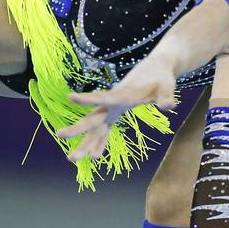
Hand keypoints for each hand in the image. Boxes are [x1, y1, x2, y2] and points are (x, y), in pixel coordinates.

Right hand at [55, 59, 178, 161]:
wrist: (157, 68)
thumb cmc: (161, 77)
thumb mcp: (167, 86)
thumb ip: (167, 96)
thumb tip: (168, 106)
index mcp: (123, 94)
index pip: (103, 97)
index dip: (88, 99)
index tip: (70, 97)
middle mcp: (113, 102)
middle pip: (93, 118)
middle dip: (77, 129)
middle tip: (59, 135)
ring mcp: (112, 108)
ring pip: (95, 128)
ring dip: (85, 143)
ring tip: (70, 159)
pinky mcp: (116, 112)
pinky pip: (105, 130)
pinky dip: (100, 143)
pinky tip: (95, 157)